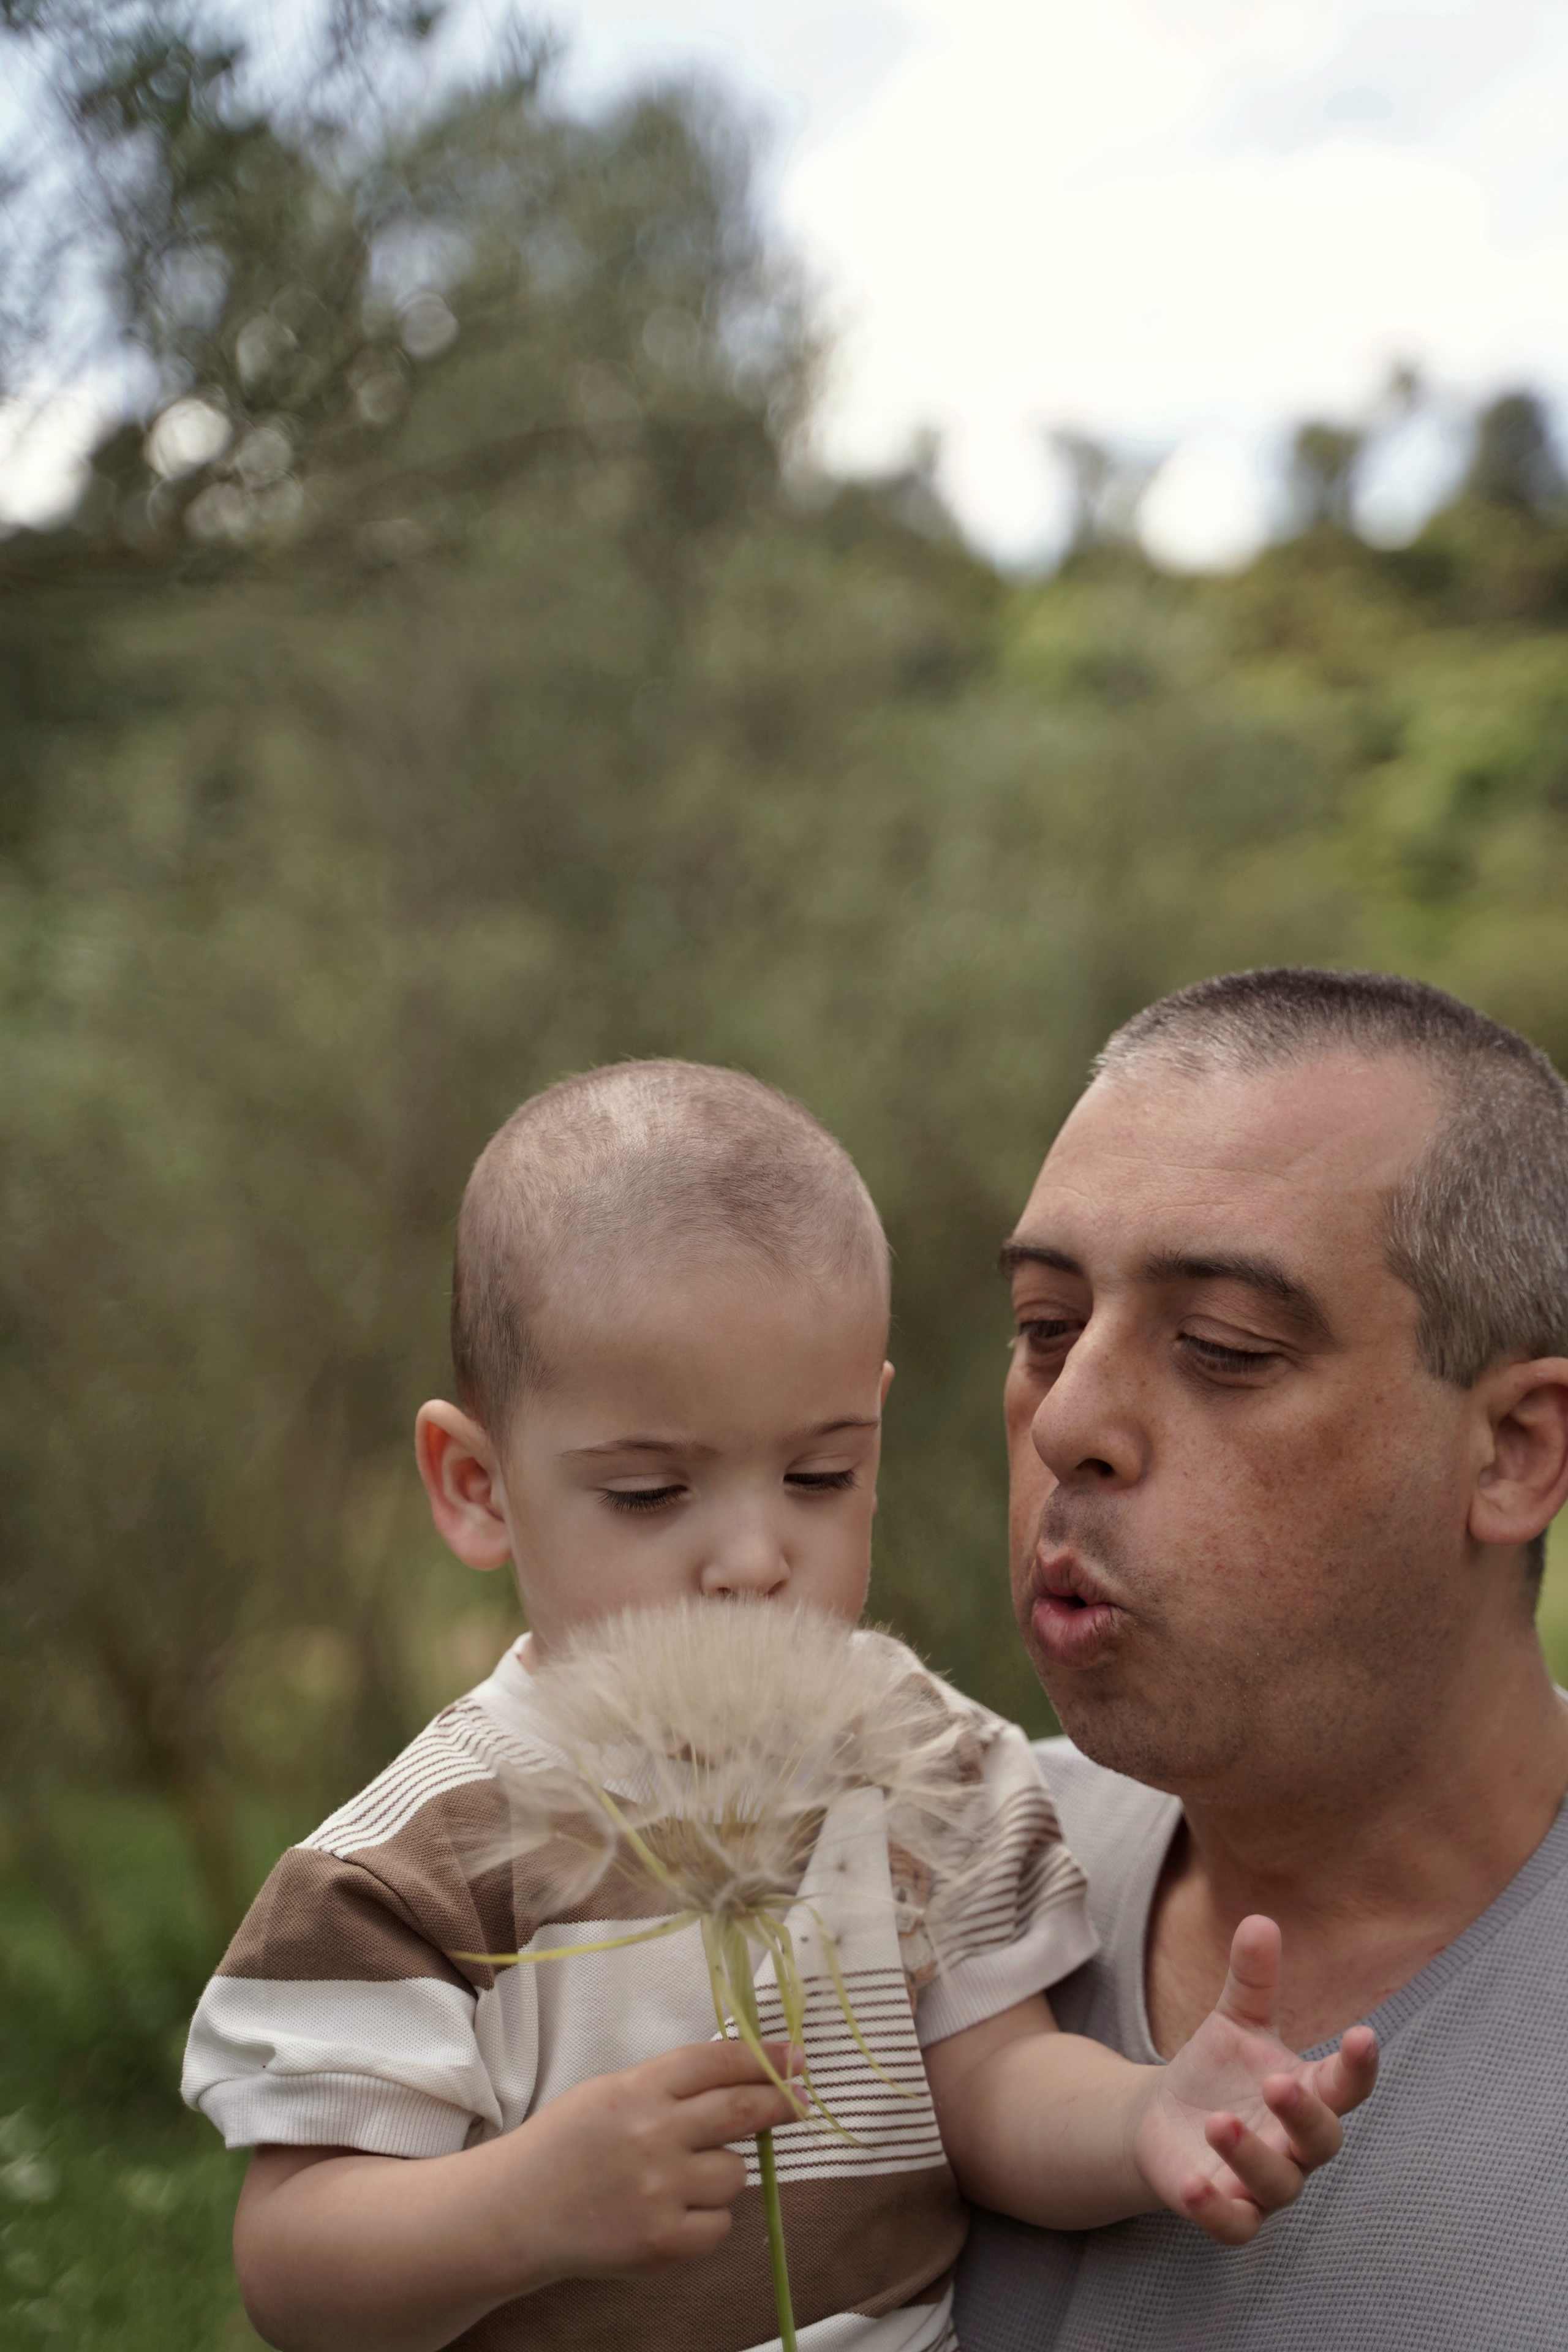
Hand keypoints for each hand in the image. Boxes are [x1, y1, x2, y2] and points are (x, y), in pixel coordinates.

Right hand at [513, 2037, 803, 2280]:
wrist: (515, 2212)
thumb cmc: (564, 2146)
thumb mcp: (608, 2094)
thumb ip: (666, 2087)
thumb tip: (736, 2078)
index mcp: (639, 2089)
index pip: (717, 2061)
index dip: (763, 2056)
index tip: (796, 2057)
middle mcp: (655, 2135)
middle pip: (742, 2109)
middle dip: (780, 2101)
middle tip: (798, 2100)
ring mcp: (660, 2191)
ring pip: (735, 2173)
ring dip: (722, 2173)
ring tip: (681, 2177)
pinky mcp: (663, 2242)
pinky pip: (719, 2225)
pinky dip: (706, 2220)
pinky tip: (673, 2213)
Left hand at [1131, 1916, 1377, 2245]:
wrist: (1163, 2120)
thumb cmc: (1216, 2071)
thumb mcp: (1234, 2021)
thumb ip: (1251, 1980)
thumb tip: (1260, 1919)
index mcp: (1308, 2094)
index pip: (1346, 2085)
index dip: (1358, 2065)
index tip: (1363, 2035)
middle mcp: (1296, 2145)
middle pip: (1321, 2139)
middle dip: (1303, 2113)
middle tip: (1277, 2081)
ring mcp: (1265, 2185)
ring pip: (1278, 2184)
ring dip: (1252, 2155)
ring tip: (1218, 2121)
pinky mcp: (1228, 2211)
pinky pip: (1234, 2224)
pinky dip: (1217, 2208)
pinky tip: (1193, 2185)